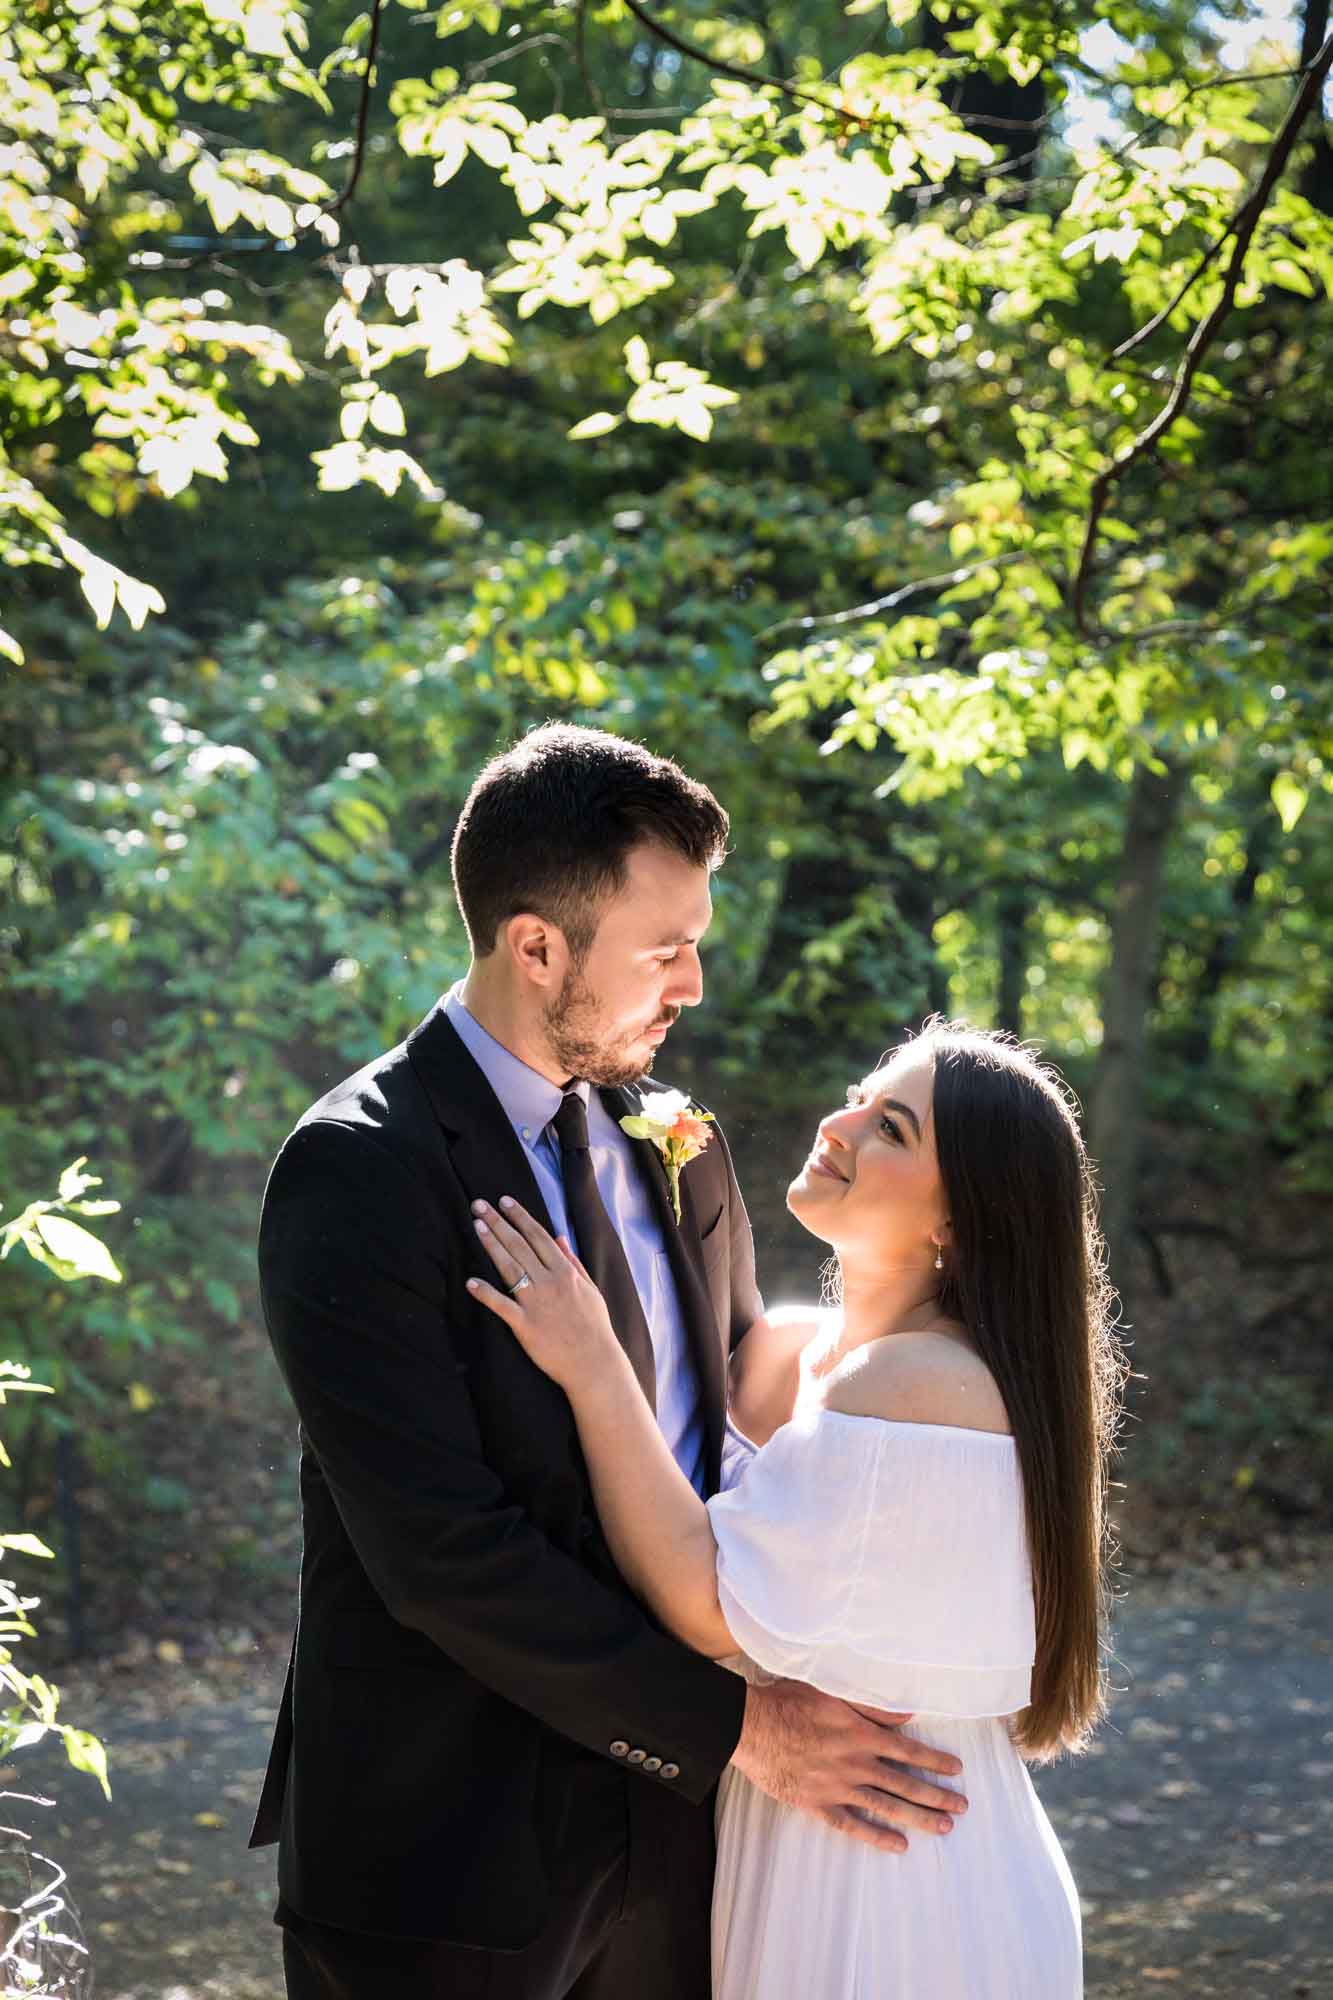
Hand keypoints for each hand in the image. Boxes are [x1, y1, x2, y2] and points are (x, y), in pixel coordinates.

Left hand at [466, 1197, 618, 1389]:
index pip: (538, 1236)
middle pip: (519, 1246)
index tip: (504, 1201)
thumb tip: (560, 1237)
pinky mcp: (525, 1326)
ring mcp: (536, 1303)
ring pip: (509, 1268)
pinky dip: (486, 1294)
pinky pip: (502, 1306)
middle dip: (498, 1222)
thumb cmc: (594, 1327)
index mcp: (565, 1272)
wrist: (594, 1363)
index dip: (520, 1217)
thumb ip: (573, 1261)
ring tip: (475, 1226)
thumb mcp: (590, 1289)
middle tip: (478, 1205)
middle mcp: (549, 1283)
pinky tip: (470, 1282)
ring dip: (491, 1245)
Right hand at [731, 1679, 967, 1854]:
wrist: (752, 1727)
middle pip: (905, 1784)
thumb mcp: (832, 1692)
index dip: (934, 1761)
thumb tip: (907, 1714)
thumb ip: (872, 1705)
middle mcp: (857, 1764)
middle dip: (936, 1796)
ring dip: (917, 1817)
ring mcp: (839, 1788)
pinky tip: (898, 1845)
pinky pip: (853, 1825)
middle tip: (961, 1807)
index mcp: (862, 1735)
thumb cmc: (789, 1702)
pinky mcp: (819, 1805)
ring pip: (886, 1806)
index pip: (908, 1751)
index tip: (956, 1770)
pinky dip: (876, 1837)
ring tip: (942, 1827)